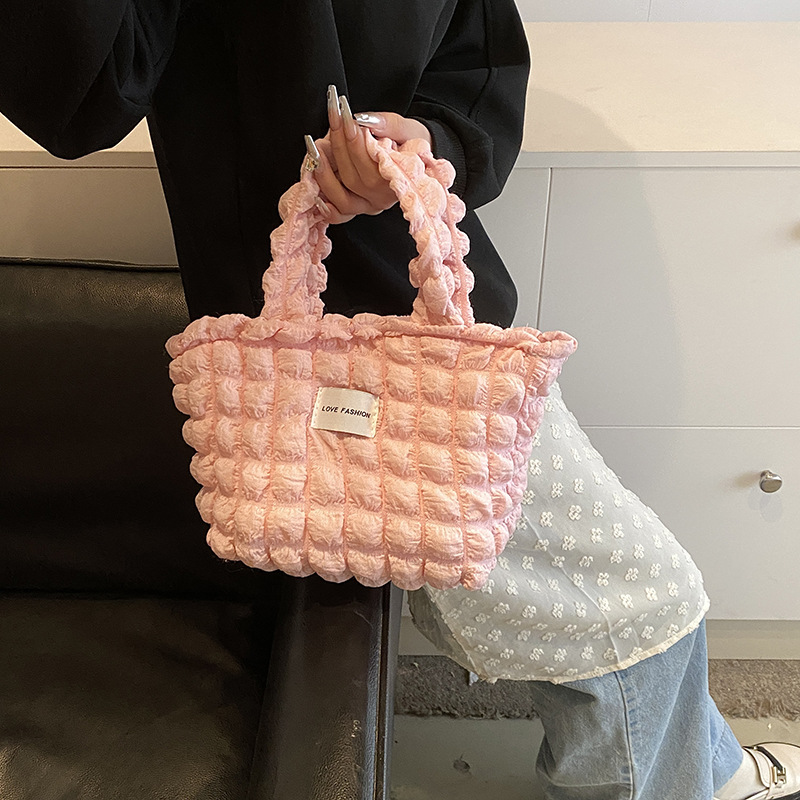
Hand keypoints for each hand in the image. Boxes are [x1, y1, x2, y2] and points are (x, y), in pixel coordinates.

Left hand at [311, 85, 431, 223]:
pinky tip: (314, 186)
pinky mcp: (358, 208)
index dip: (354, 139)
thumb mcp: (408, 129)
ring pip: (342, 198)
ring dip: (324, 174)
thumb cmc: (413, 143)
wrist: (418, 160)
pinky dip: (326, 207)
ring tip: (314, 146)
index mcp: (399, 180)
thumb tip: (362, 120)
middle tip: (330, 119)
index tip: (344, 113)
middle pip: (353, 178)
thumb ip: (389, 125)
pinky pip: (339, 215)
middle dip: (338, 146)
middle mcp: (382, 199)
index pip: (370, 162)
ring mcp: (368, 206)